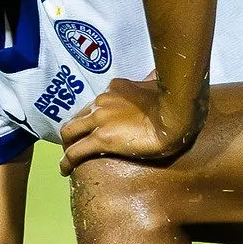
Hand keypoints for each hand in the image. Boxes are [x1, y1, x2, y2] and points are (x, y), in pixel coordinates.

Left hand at [58, 77, 201, 174]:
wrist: (177, 115)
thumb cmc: (174, 102)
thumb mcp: (158, 85)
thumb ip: (151, 81)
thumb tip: (156, 73)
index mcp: (116, 89)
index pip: (95, 103)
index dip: (90, 117)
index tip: (91, 128)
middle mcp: (103, 101)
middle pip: (77, 117)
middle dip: (73, 132)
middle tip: (74, 145)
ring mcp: (100, 119)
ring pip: (70, 132)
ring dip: (67, 146)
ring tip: (67, 160)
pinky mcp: (101, 138)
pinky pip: (76, 152)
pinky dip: (67, 162)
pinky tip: (65, 170)